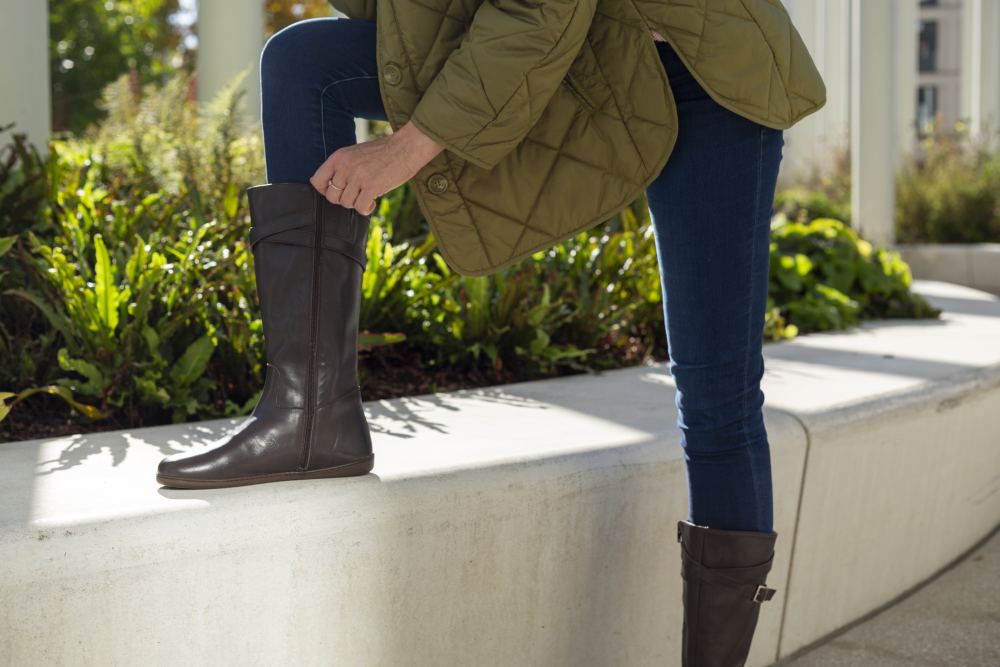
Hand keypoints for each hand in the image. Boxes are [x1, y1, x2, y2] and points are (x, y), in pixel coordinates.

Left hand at [309, 120, 444, 214]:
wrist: (406, 147)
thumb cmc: (385, 152)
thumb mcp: (356, 153)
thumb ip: (344, 167)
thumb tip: (336, 189)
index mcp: (339, 157)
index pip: (317, 181)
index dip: (325, 191)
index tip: (338, 192)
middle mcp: (345, 166)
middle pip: (332, 196)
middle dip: (344, 199)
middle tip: (357, 194)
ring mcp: (358, 177)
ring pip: (346, 203)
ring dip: (357, 203)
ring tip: (368, 196)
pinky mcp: (371, 187)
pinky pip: (360, 208)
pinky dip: (366, 209)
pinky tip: (373, 202)